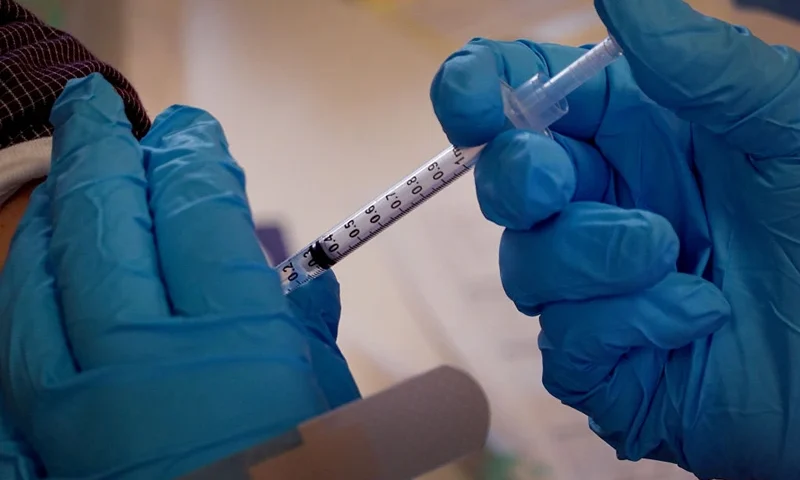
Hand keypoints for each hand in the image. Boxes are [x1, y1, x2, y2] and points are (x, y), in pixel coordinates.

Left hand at [0, 73, 359, 478]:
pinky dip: (20, 293)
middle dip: (107, 155)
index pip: (201, 220)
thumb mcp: (344, 447)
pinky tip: (31, 270)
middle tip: (102, 109)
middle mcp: (140, 369)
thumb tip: (358, 311)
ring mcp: (71, 412)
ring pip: (40, 278)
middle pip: (110, 226)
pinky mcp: (38, 450)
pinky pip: (11, 348)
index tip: (193, 132)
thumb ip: (354, 372)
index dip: (196, 163)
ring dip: (54, 214)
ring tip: (66, 176)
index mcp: (232, 356)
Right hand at [430, 0, 799, 477]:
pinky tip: (694, 316)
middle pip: (503, 180)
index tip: (469, 98)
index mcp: (635, 136)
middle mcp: (602, 205)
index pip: (527, 99)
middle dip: (514, 178)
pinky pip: (562, 341)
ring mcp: (594, 287)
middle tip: (553, 182)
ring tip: (675, 259)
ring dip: (591, 257)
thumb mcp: (784, 132)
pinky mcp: (600, 361)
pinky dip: (625, 324)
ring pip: (526, 264)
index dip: (479, 90)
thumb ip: (699, 64)